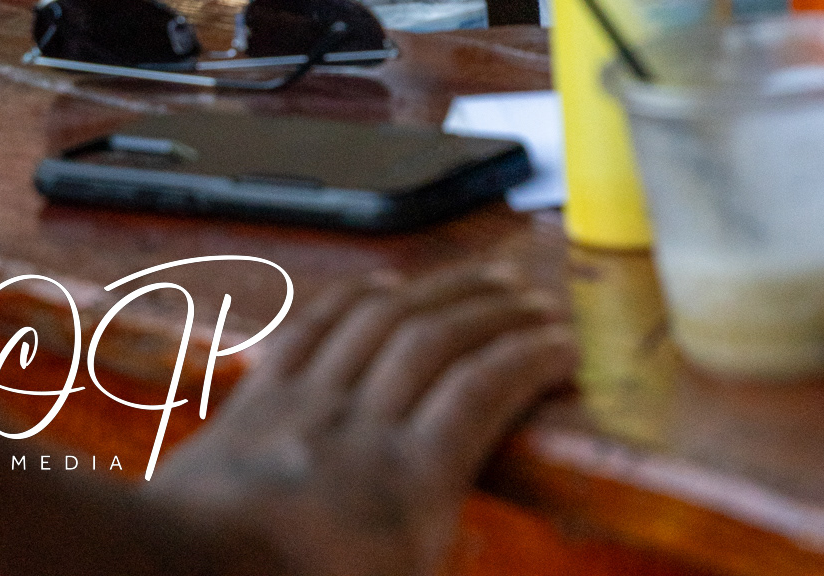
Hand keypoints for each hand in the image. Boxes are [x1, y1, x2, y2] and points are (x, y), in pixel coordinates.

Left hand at [153, 261, 575, 575]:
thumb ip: (441, 544)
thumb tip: (464, 517)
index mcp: (404, 491)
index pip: (484, 390)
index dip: (531, 358)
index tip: (565, 345)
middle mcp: (359, 432)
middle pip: (441, 340)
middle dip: (498, 311)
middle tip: (537, 301)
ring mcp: (305, 408)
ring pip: (385, 320)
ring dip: (442, 291)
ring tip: (482, 280)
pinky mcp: (258, 402)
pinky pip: (315, 327)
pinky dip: (360, 298)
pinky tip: (387, 289)